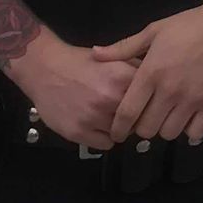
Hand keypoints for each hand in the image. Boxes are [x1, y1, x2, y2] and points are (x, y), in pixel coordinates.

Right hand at [5, 34, 138, 149]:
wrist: (44, 69)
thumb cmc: (80, 63)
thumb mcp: (112, 58)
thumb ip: (136, 69)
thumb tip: (158, 81)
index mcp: (122, 78)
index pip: (151, 100)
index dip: (150, 102)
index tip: (147, 103)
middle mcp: (109, 99)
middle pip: (138, 120)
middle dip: (135, 117)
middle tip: (125, 111)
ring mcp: (93, 117)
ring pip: (122, 134)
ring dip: (119, 128)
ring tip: (107, 115)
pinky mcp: (78, 133)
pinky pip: (106, 144)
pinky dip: (104, 137)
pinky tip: (96, 124)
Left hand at [93, 0, 202, 144]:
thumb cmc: (188, 25)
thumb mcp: (153, 31)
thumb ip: (123, 48)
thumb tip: (95, 55)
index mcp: (151, 74)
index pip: (127, 113)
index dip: (118, 128)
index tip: (117, 133)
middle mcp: (170, 91)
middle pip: (147, 129)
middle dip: (141, 128)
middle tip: (145, 119)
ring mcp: (193, 100)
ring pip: (169, 134)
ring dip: (164, 128)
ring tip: (166, 117)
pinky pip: (195, 133)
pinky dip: (188, 130)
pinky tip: (187, 118)